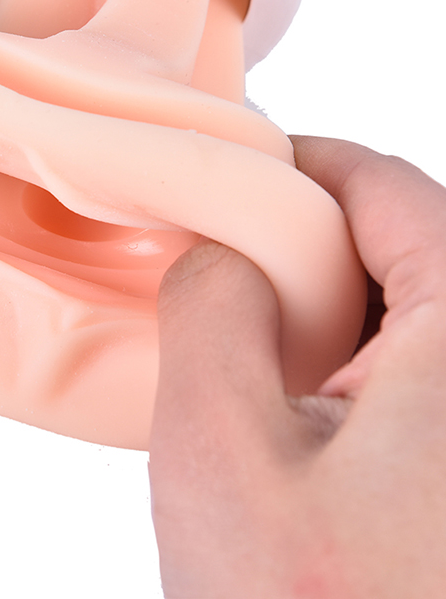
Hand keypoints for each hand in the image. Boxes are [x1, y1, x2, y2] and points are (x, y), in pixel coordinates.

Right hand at [149, 136, 445, 597]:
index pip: (382, 188)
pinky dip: (351, 368)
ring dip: (325, 313)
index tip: (228, 173)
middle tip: (220, 271)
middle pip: (402, 243)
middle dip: (300, 245)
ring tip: (254, 355)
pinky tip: (302, 411)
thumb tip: (218, 252)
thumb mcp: (220, 453)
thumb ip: (208, 312)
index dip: (293, 167)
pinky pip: (413, 373)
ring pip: (408, 309)